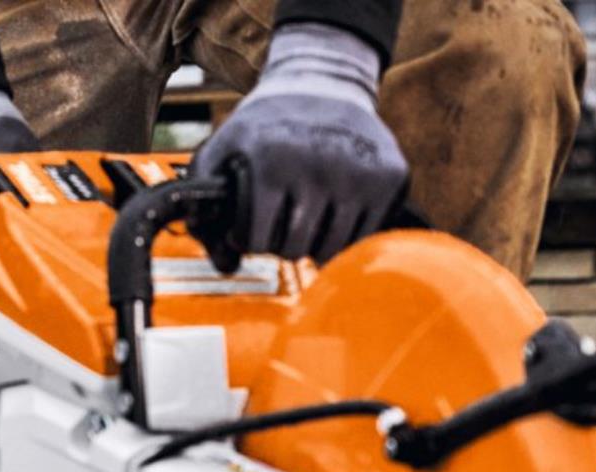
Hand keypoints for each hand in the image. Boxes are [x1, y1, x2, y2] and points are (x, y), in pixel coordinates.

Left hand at [191, 22, 408, 263]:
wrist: (324, 82)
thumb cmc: (266, 126)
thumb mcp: (221, 151)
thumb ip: (204, 210)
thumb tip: (227, 266)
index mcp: (272, 162)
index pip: (256, 240)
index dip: (249, 237)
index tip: (252, 220)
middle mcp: (319, 167)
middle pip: (293, 250)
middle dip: (281, 241)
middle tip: (283, 216)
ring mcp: (359, 173)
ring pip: (330, 251)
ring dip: (314, 241)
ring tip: (307, 213)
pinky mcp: (391, 177)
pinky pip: (364, 238)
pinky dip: (347, 233)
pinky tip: (336, 208)